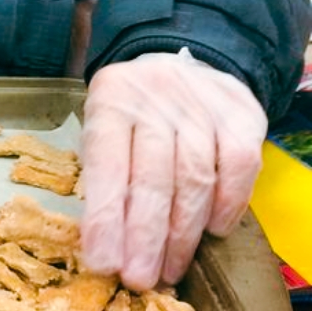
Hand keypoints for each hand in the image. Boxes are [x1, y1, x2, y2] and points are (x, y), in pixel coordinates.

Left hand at [80, 49, 266, 291]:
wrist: (179, 65)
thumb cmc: (134, 109)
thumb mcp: (106, 123)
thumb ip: (104, 169)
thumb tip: (103, 236)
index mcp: (111, 99)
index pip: (106, 161)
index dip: (105, 214)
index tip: (103, 258)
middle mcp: (153, 99)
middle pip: (150, 175)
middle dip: (144, 234)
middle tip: (139, 276)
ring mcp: (198, 105)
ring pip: (193, 176)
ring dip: (182, 231)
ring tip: (169, 268)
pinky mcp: (238, 115)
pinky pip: (238, 167)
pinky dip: (227, 204)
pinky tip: (213, 231)